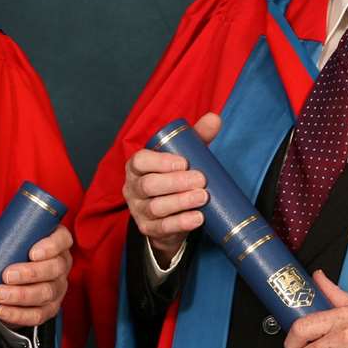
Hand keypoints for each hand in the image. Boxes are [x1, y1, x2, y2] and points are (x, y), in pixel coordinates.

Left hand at [0, 221, 72, 326]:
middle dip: (30, 273)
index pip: (62, 240)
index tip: (32, 253)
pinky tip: (2, 311)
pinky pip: (38, 315)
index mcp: (56, 243)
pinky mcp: (50, 309)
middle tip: (6, 276)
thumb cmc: (13, 255)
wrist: (13, 283)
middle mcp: (61, 265)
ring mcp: (57, 288)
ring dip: (21, 295)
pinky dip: (19, 315)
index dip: (51, 246)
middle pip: (55, 268)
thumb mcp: (4, 242)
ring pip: (46, 293)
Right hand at [122, 112, 222, 264]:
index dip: (160, 161)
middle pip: (149, 185)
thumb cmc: (174, 177)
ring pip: (156, 207)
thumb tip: (214, 118)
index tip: (184, 162)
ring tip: (202, 197)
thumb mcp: (183, 157)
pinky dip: (181, 222)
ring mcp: (139, 210)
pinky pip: (162, 227)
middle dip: (176, 182)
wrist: (168, 215)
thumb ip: (196, 137)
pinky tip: (197, 218)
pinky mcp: (148, 229)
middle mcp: (133, 188)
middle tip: (201, 179)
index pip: (140, 161)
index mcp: (138, 167)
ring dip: (181, 202)